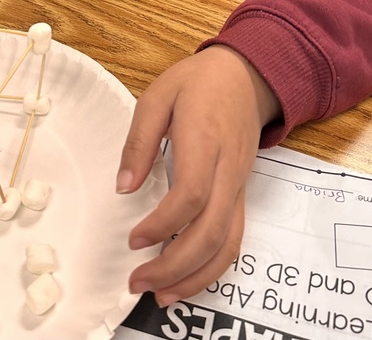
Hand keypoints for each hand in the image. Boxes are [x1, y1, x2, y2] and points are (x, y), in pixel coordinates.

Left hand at [117, 46, 281, 305]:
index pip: (192, 194)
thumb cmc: (200, 83)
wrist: (247, 77)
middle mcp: (227, 170)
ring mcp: (238, 185)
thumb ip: (140, 141)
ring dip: (195, 276)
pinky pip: (235, 238)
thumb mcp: (159, 95)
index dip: (162, 225)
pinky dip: (213, 267)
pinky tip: (187, 279)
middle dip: (174, 265)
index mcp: (205, 140)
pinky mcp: (241, 193)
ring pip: (228, 243)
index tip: (133, 239)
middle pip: (211, 230)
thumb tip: (124, 187)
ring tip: (161, 295)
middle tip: (137, 281)